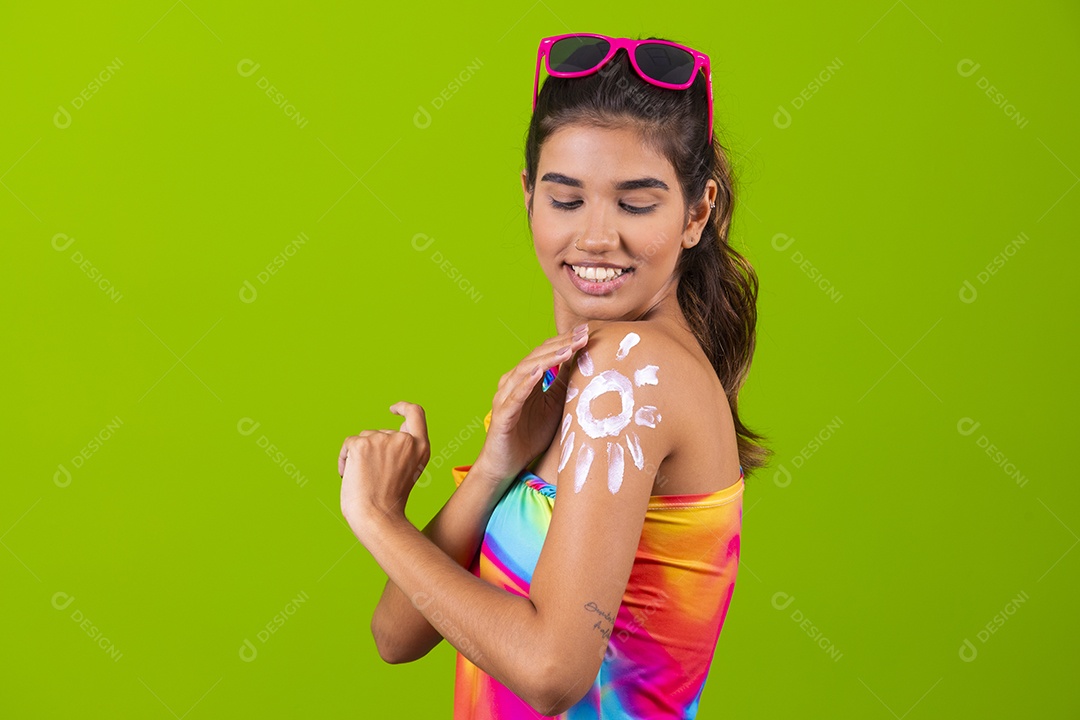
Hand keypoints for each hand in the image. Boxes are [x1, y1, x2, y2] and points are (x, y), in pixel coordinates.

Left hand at [338, 401, 430, 537]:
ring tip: (363, 480)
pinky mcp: (362, 444)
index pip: (416, 413)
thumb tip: (387, 434)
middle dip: (371, 451)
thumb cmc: (390, 502)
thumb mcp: (408, 471)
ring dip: (358, 457)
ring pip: (363, 439)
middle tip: (372, 478)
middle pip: (381, 433)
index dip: (404, 408)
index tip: (393, 409)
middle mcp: (404, 440)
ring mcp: (383, 440)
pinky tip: (349, 476)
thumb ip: (403, 450)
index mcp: (421, 448)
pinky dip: (345, 460)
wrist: (377, 517)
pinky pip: (348, 445)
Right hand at [475, 322, 590, 485]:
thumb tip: (581, 363)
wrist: (507, 465)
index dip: (565, 342)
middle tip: (582, 334)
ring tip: (567, 349)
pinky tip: (540, 373)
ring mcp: (505, 397)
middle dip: (561, 344)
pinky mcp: (502, 415)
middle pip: (537, 356)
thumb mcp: (554, 405)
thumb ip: (562, 384)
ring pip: (526, 371)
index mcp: (526, 379)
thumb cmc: (530, 435)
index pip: (546, 353)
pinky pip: (514, 396)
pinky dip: (526, 382)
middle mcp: (513, 383)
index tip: (587, 332)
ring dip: (547, 359)